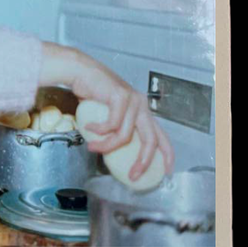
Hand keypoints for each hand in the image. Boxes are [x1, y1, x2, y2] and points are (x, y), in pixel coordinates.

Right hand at [37, 43, 174, 185]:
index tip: (166, 171)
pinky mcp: (121, 96)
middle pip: (151, 140)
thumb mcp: (110, 116)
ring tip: (92, 146)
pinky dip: (98, 130)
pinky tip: (88, 127)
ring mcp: (133, 100)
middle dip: (144, 161)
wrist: (80, 71)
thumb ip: (117, 130)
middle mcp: (142, 105)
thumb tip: (114, 154)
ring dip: (106, 146)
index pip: (161, 136)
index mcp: (142, 111)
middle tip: (133, 175)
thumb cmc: (92, 93)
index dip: (167, 155)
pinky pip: (112, 124)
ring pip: (125, 135)